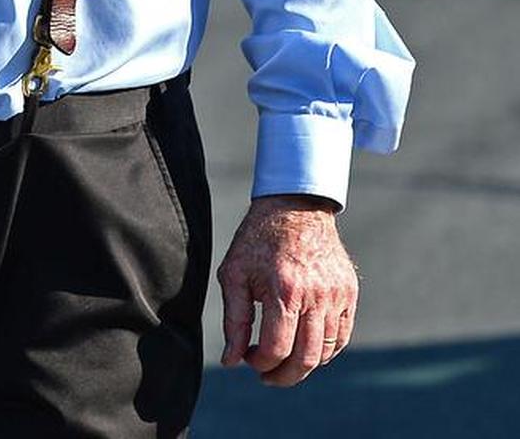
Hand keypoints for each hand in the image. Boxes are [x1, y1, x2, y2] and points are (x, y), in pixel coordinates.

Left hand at [217, 194, 357, 386]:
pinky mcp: (349, 292)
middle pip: (306, 359)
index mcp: (284, 290)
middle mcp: (316, 295)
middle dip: (283, 376)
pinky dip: (325, 350)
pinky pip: (341, 336)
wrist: (294, 206)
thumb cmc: (258, 240)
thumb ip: (234, 321)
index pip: (277, 349)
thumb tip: (231, 362)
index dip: (259, 363)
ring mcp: (337, 294)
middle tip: (267, 375)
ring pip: (326, 352)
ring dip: (304, 365)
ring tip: (284, 358)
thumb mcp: (234, 274)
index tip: (249, 358)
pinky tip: (304, 343)